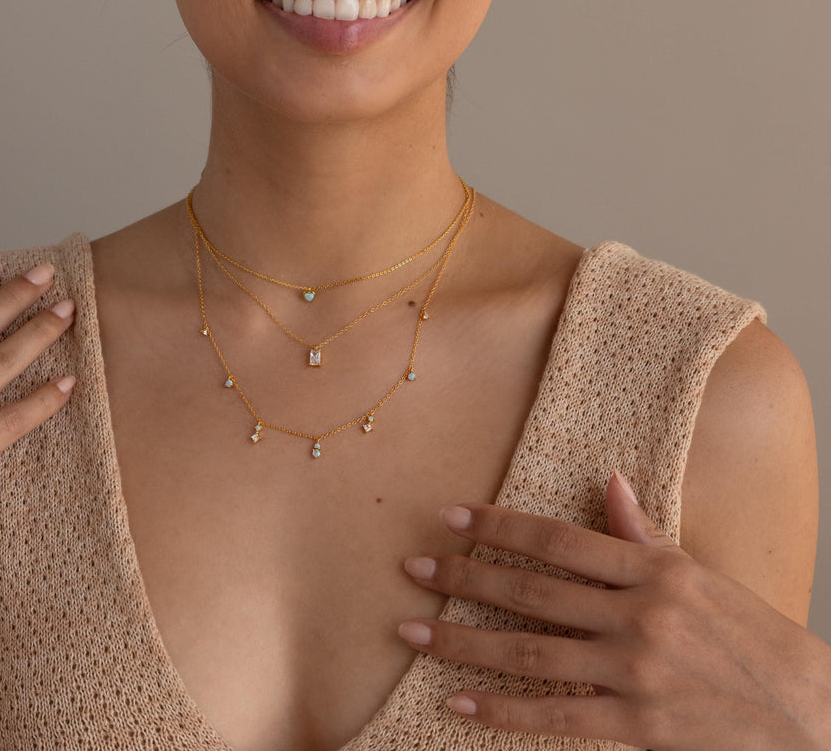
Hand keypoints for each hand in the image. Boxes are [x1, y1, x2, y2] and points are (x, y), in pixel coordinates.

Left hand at [398, 474, 830, 750]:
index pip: (557, 540)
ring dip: (462, 641)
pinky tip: (456, 701)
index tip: (451, 516)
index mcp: (652, 569)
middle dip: (464, 578)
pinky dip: (501, 711)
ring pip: (529, 651)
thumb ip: (643, 533)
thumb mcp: (697, 573)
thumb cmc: (748, 635)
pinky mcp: (638, 723)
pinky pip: (555, 716)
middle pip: (531, 591)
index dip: (499, 527)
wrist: (809, 715)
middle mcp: (637, 613)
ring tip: (412, 632)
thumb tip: (609, 480)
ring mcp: (635, 670)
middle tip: (412, 569)